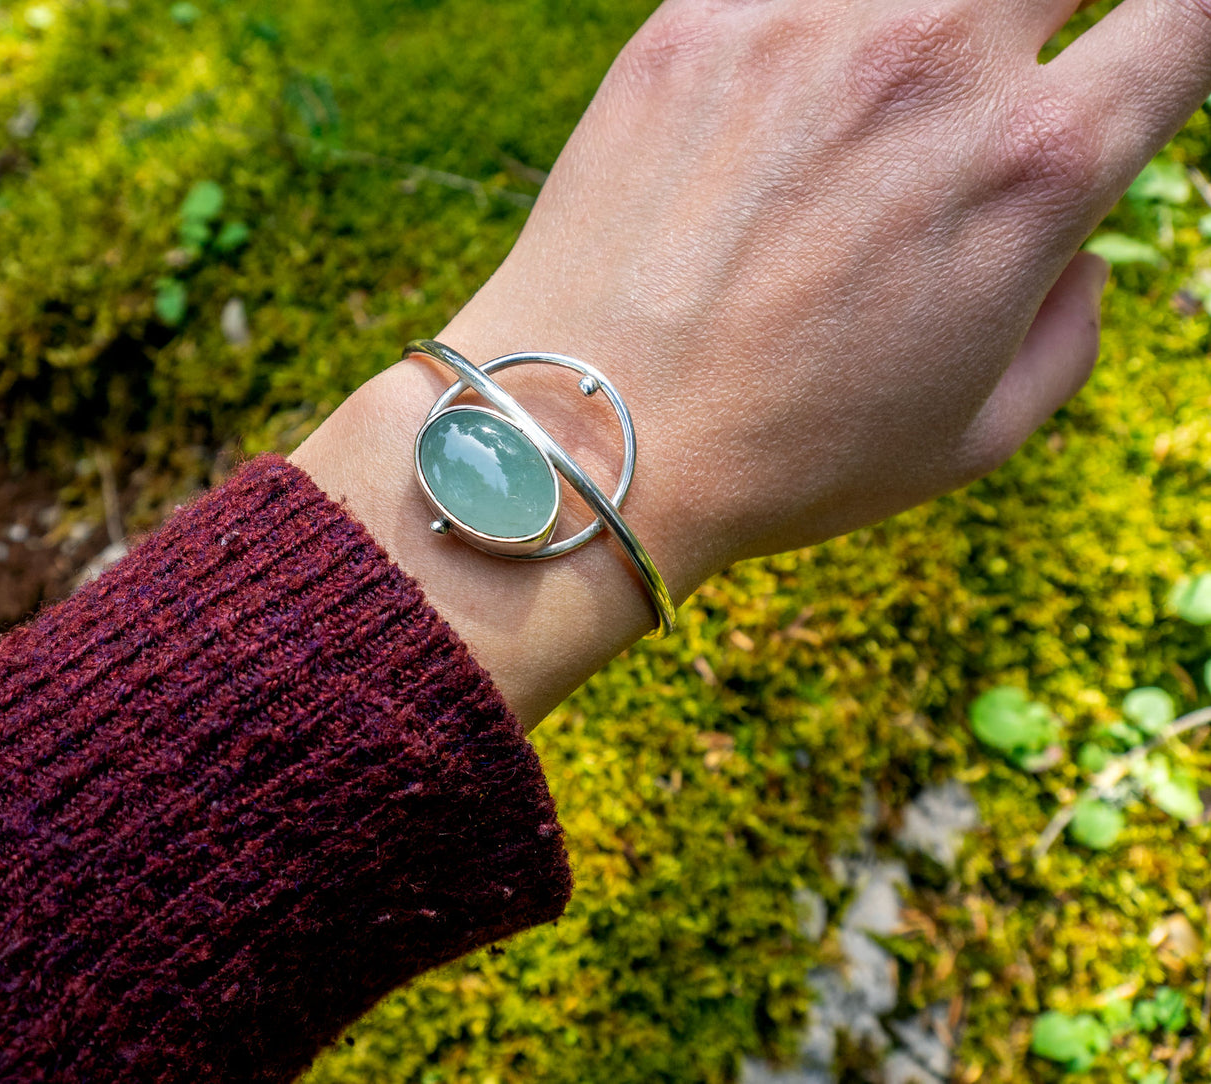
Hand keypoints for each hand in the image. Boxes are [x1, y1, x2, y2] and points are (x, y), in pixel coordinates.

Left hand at [294, 0, 1210, 724]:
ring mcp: (806, 23)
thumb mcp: (977, 435)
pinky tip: (792, 88)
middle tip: (999, 66)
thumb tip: (1078, 251)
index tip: (1151, 50)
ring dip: (930, 17)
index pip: (1187, 17)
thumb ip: (1070, 327)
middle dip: (1055, 7)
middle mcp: (934, 61)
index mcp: (1035, 162)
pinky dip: (811, 24)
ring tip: (887, 88)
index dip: (1184, 28)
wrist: (590, 436)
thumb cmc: (785, 457)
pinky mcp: (696, 17)